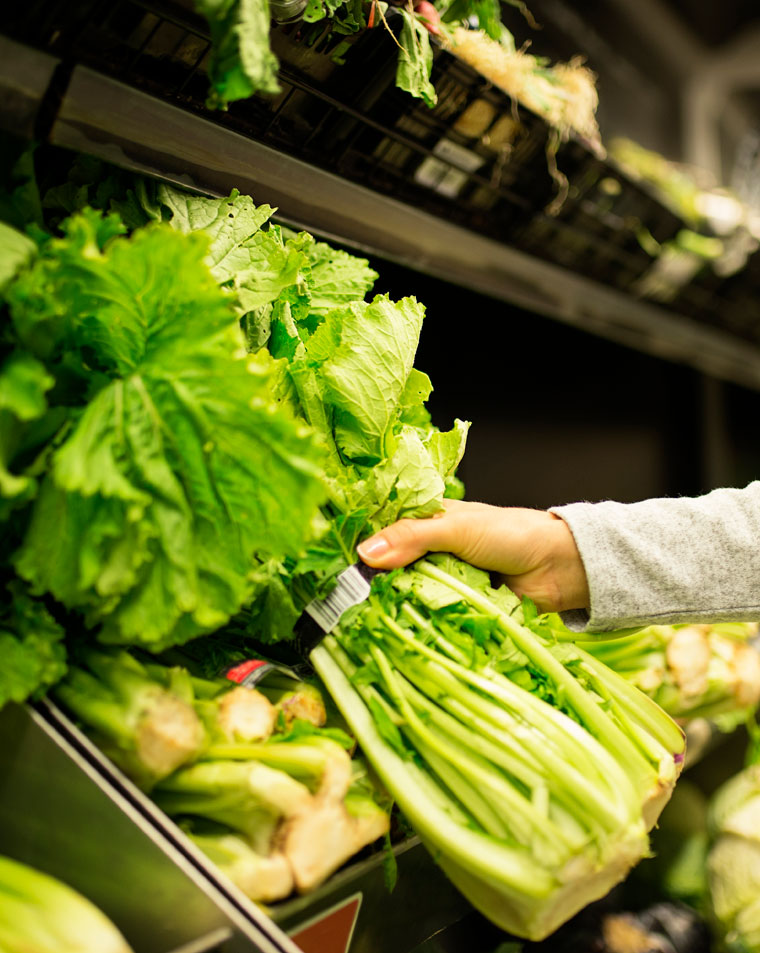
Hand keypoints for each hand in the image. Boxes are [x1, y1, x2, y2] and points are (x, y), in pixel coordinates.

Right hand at [356, 499, 588, 613]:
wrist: (559, 568)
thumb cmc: (511, 534)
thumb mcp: (456, 528)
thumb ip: (412, 538)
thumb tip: (366, 554)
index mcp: (424, 523)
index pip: (380, 533)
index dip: (357, 548)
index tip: (328, 567)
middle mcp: (427, 553)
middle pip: (386, 570)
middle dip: (368, 587)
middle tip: (338, 605)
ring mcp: (440, 583)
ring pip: (404, 598)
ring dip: (390, 610)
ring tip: (359, 624)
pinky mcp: (453, 611)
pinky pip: (427, 620)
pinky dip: (415, 627)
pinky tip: (392, 636)